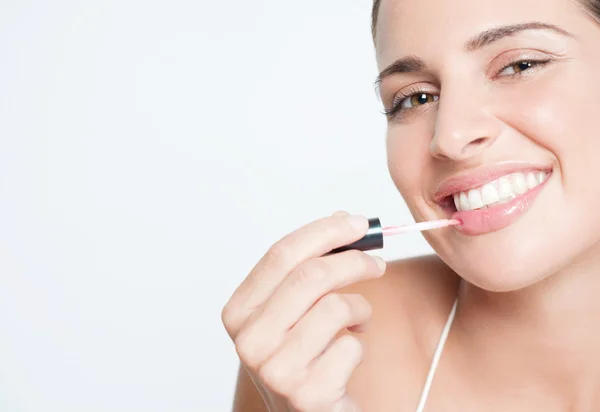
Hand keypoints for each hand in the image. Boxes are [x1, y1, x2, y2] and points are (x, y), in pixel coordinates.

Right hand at [222, 212, 385, 410]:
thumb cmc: (302, 356)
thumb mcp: (293, 310)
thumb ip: (308, 265)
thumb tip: (342, 220)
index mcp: (238, 312)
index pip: (281, 254)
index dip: (324, 232)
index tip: (356, 223)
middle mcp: (249, 341)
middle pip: (311, 275)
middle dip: (354, 260)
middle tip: (376, 263)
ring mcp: (275, 370)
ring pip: (336, 307)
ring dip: (359, 309)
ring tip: (355, 321)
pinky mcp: (308, 395)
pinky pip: (351, 345)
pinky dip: (359, 343)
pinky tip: (347, 355)